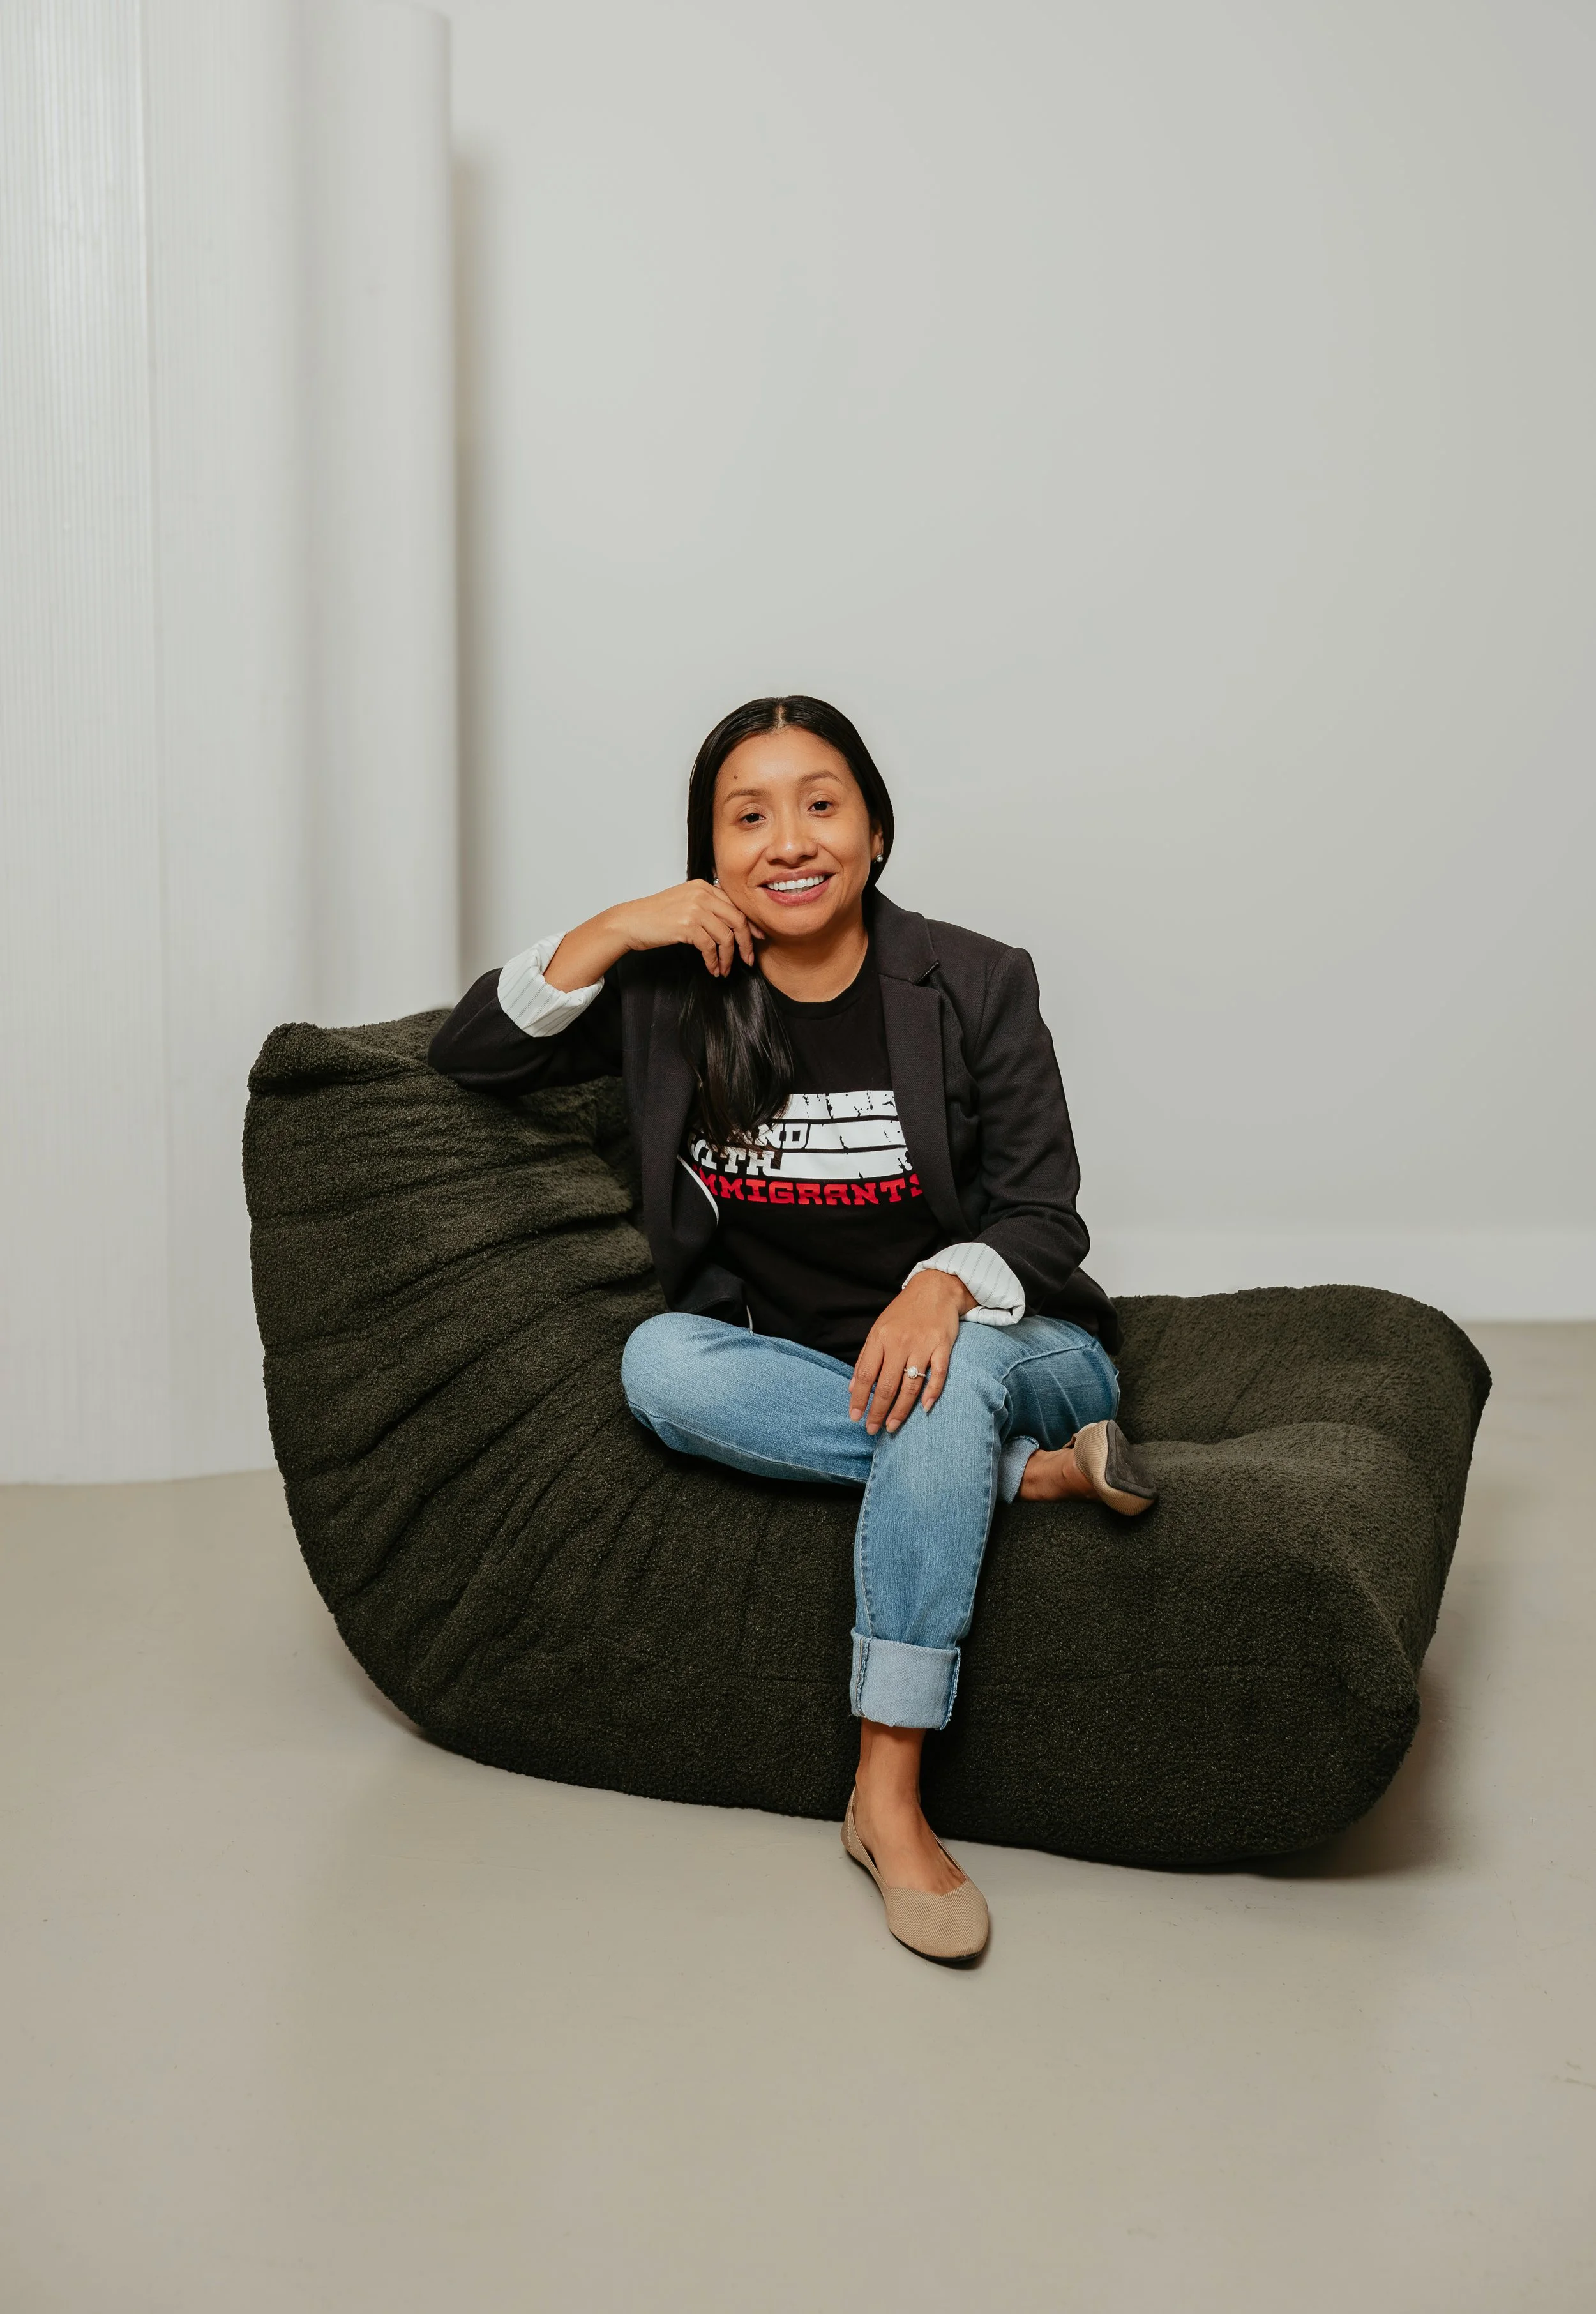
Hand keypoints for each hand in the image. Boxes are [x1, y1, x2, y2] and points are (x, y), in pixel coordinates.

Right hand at [546, 880, 762, 989]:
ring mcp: (694, 909)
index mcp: (703, 886)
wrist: (630, 922)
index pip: (736, 905)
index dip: (750, 924)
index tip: (757, 939)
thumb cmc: (656, 916)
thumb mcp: (684, 902)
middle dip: (746, 943)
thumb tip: (731, 925)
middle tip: (748, 959)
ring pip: (726, 936)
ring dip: (728, 957)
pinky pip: (710, 947)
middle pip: (738, 920)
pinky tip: (712, 969)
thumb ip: (706, 907)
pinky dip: (713, 961)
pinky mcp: (687, 925)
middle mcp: (702, 894)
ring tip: (724, 969)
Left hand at [849, 1269, 975, 1435]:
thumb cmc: (904, 1312)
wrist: (935, 1289)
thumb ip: (866, 1358)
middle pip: (887, 1385)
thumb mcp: (879, 1329)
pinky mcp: (943, 1346)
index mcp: (880, 1338)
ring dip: (901, 1410)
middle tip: (872, 1429)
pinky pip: (938, 1375)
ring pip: (910, 1385)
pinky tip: (925, 1409)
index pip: (865, 1374)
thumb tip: (852, 1388)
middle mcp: (900, 1342)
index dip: (859, 1398)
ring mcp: (922, 1344)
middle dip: (878, 1411)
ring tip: (892, 1426)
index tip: (855, 1417)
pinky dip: (932, 1393)